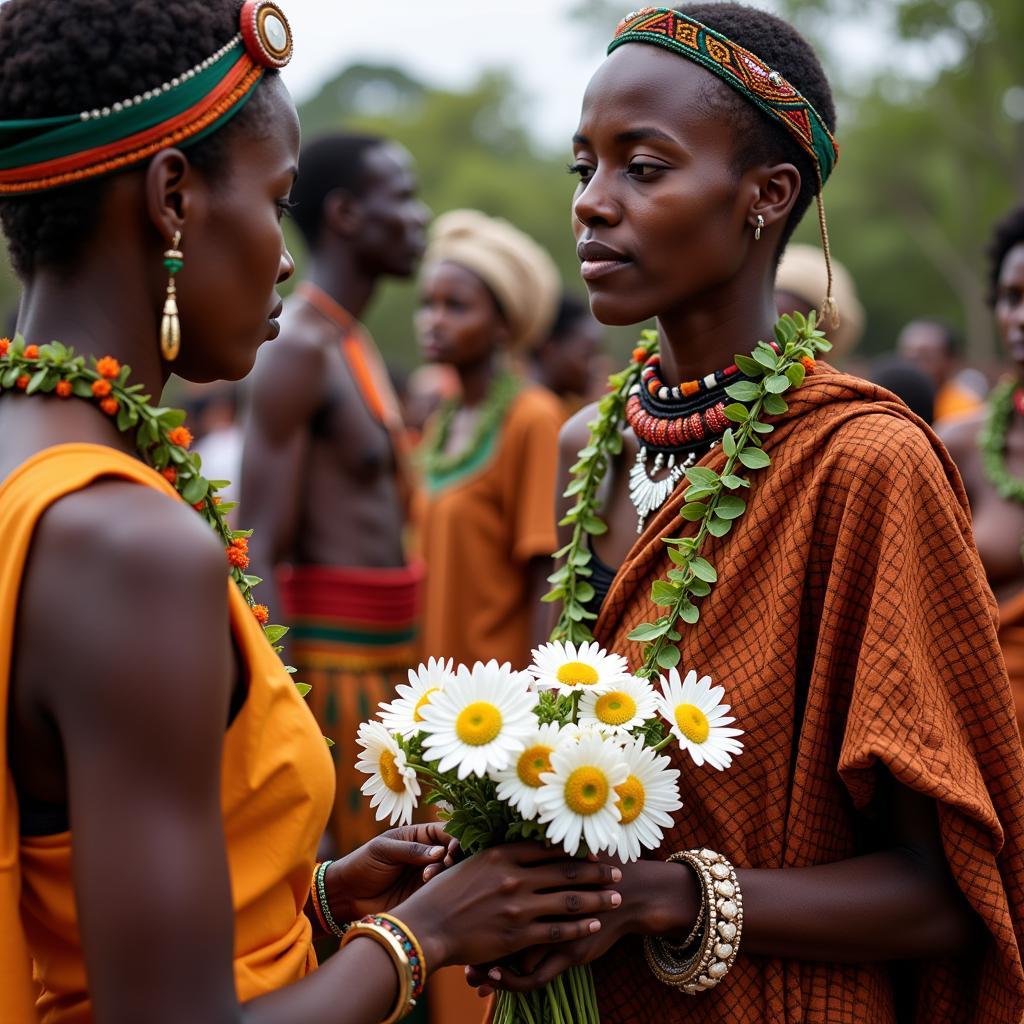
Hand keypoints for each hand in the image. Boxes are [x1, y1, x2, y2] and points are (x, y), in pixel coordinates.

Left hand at [326, 823, 459, 921]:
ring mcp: (425, 875)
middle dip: (453, 855)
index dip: (453, 837)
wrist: (347, 895)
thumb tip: (441, 851)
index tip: (452, 848)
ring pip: (448, 871)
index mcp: (417, 836)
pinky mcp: (422, 895)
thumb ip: (412, 850)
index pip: (443, 831)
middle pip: (451, 851)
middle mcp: (425, 854)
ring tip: (427, 876)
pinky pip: (439, 890)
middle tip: (446, 862)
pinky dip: (440, 887)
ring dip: (445, 872)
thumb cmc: (362, 864)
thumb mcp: (384, 850)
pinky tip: (428, 886)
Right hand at [392, 842, 623, 973]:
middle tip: (617, 871)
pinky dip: (579, 927)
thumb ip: (496, 858)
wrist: (426, 928)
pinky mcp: (518, 935)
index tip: (592, 851)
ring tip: (615, 897)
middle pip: (566, 871)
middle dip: (596, 872)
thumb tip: (517, 848)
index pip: (547, 847)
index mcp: (501, 854)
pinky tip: (595, 925)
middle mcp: (514, 876)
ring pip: (568, 900)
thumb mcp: (468, 863)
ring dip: (597, 898)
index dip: (574, 850)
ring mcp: (518, 906)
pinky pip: (558, 930)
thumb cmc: (442, 894)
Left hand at [465, 857, 697, 994]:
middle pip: (493, 927)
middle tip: (449, 948)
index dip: (464, 907)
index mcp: (528, 875)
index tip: (445, 917)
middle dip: (469, 942)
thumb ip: (527, 856)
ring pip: (509, 957)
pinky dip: (511, 979)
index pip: (487, 896)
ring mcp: (552, 932)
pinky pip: (533, 975)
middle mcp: (537, 904)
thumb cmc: (589, 868)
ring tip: (468, 974)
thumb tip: (495, 850)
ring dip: (486, 967)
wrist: (630, 891)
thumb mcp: (554, 854)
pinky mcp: (568, 953)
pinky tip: (495, 978)